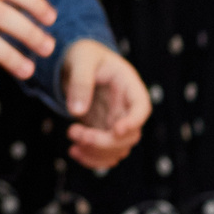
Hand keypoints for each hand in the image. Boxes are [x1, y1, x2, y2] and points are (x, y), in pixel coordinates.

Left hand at [60, 40, 148, 171]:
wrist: (78, 61)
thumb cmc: (83, 55)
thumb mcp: (81, 59)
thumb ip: (80, 82)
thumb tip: (76, 112)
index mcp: (129, 85)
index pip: (142, 107)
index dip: (133, 121)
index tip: (116, 130)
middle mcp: (127, 107)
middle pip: (130, 135)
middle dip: (103, 141)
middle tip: (73, 132)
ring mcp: (117, 122)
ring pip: (119, 149)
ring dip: (96, 153)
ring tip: (71, 140)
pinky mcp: (104, 132)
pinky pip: (106, 154)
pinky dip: (92, 159)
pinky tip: (74, 152)